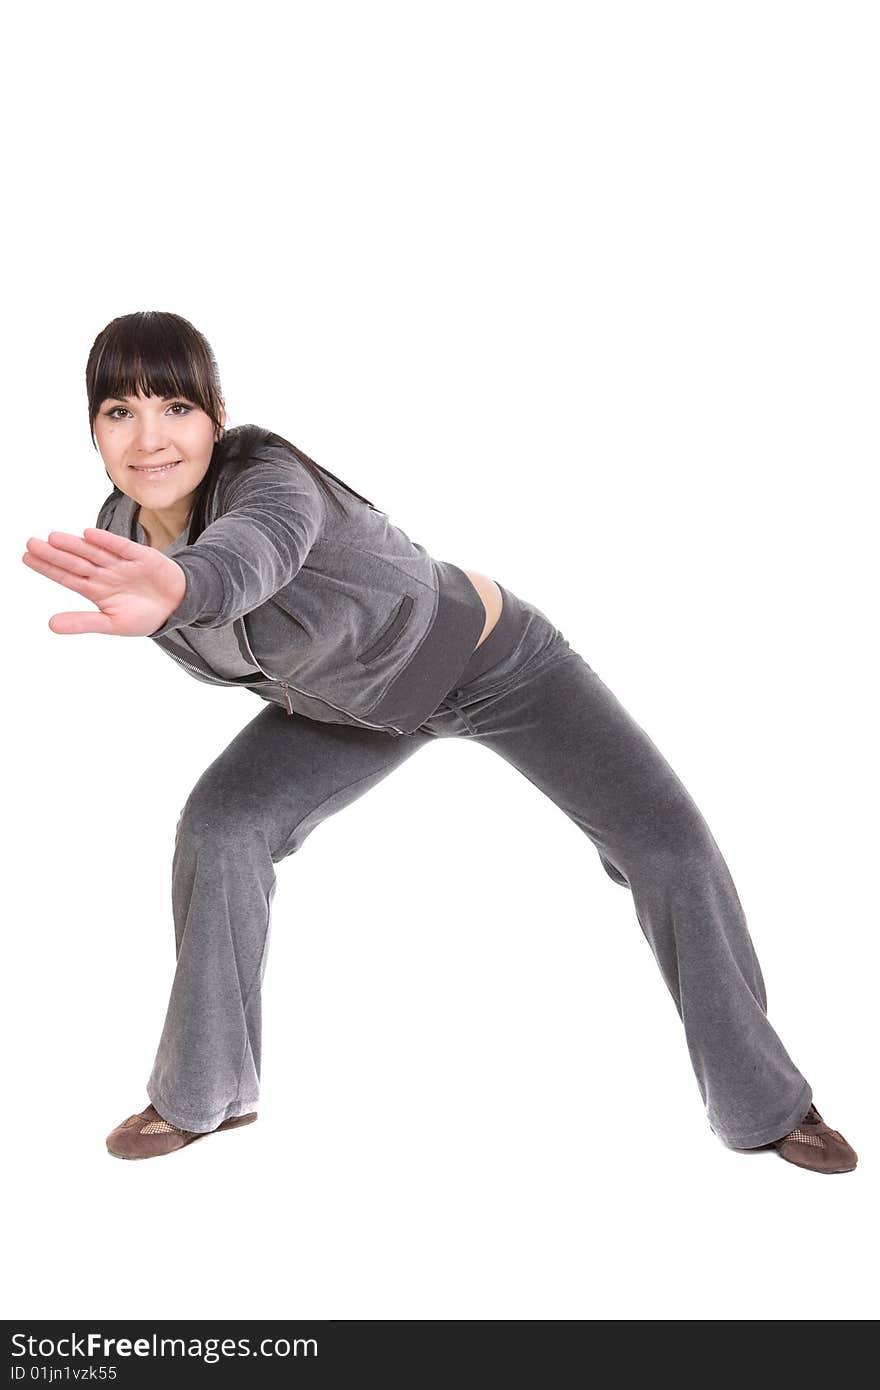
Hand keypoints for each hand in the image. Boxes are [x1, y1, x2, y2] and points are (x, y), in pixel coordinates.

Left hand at [22, 528, 186, 635]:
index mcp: (96, 590)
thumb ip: (82, 622)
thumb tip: (50, 625)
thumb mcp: (112, 624)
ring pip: (94, 552)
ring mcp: (122, 564)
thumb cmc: (144, 616)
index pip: (67, 577)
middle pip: (76, 561)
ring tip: (53, 538)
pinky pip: (121, 547)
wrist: (179, 606)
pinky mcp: (142, 556)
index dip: (48, 567)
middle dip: (54, 553)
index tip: (26, 557)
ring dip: (75, 545)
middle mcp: (105, 573)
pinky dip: (106, 541)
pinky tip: (89, 534)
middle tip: (30, 543)